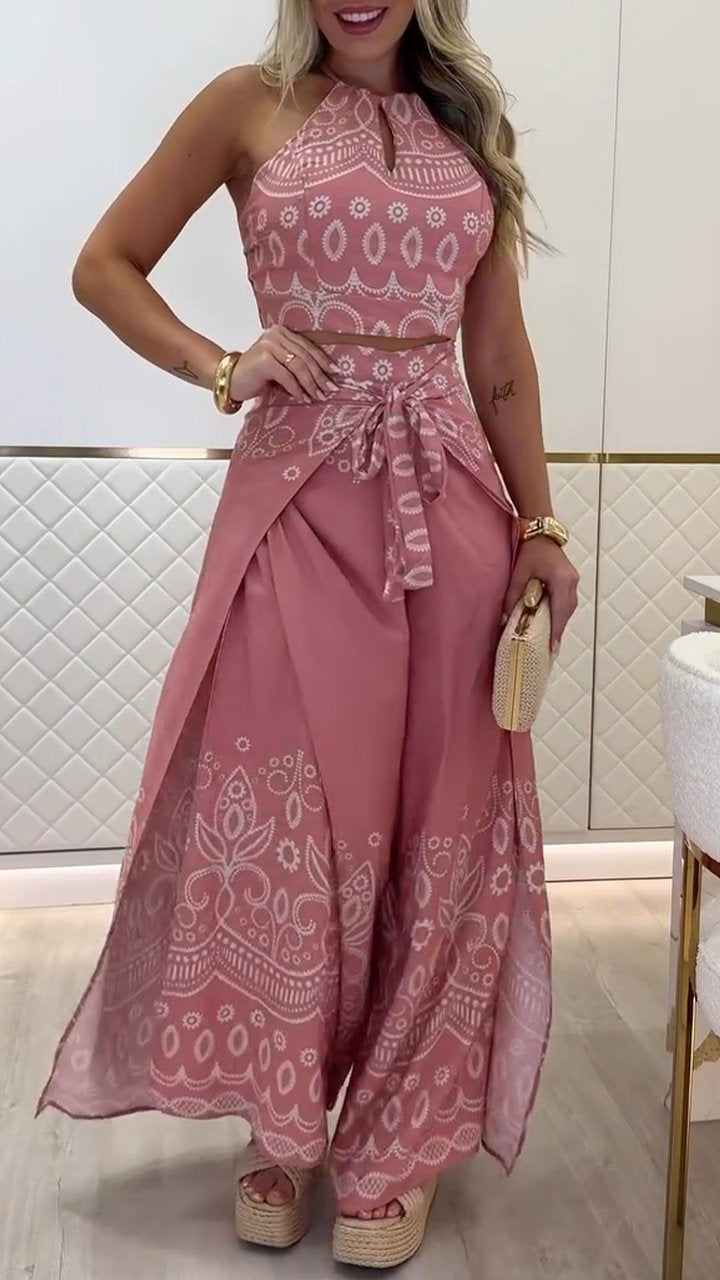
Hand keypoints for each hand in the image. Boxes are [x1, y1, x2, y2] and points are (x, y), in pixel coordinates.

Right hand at [230, 324, 339, 403]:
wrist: (229, 379)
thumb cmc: (256, 375)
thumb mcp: (278, 363)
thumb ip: (295, 361)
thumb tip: (325, 375)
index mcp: (281, 332)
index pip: (307, 346)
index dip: (323, 360)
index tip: (336, 372)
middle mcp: (275, 335)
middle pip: (305, 356)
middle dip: (320, 374)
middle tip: (331, 388)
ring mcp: (269, 346)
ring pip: (299, 366)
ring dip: (311, 384)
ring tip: (320, 396)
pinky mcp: (264, 360)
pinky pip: (287, 377)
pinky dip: (297, 389)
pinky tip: (303, 398)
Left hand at [502, 536, 579, 653]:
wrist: (541, 531)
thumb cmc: (530, 550)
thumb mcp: (519, 573)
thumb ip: (513, 596)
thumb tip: (505, 619)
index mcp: (561, 580)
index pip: (559, 611)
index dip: (556, 631)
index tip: (552, 648)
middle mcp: (571, 581)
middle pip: (566, 612)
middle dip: (558, 630)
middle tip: (550, 649)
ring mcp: (573, 580)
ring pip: (568, 608)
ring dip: (560, 622)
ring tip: (551, 639)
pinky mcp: (570, 579)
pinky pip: (567, 602)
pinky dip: (560, 613)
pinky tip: (553, 622)